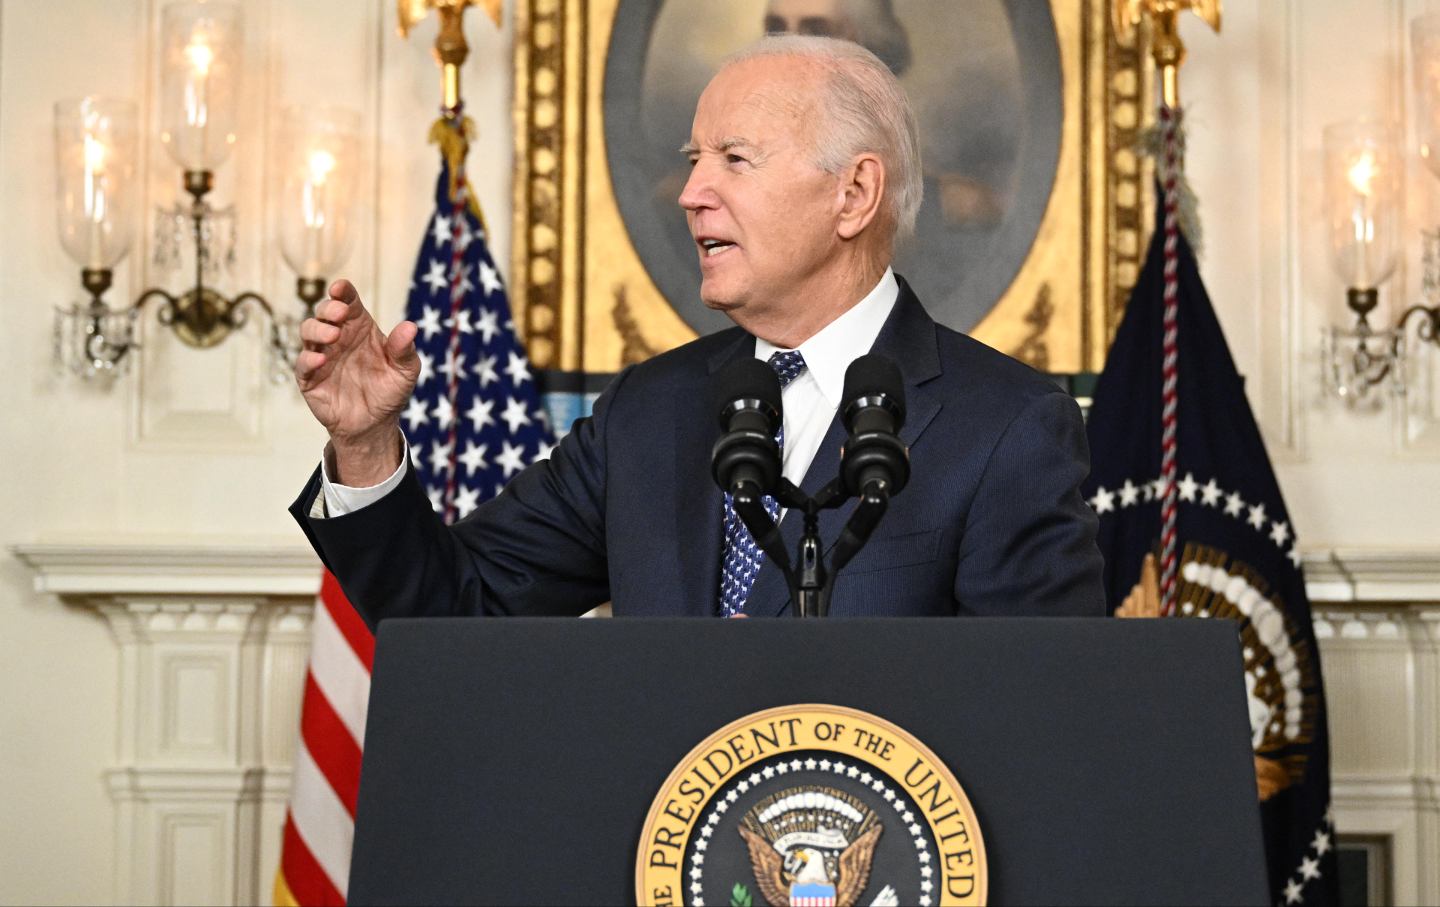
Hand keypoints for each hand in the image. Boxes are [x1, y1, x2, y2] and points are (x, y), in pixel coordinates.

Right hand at [295, 279, 419, 484]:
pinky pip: (302, 364)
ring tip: (333, 335)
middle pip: (324, 312)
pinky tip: (321, 360)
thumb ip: (405, 349)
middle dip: (328, 308)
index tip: (340, 288)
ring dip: (317, 329)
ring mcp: (322, 356)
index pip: (348, 302)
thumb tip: (411, 326)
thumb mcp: (405, 370)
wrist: (376, 424)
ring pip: (308, 331)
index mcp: (360, 328)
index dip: (343, 292)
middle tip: (339, 314)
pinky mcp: (310, 379)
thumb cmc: (390, 391)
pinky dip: (308, 359)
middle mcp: (338, 337)